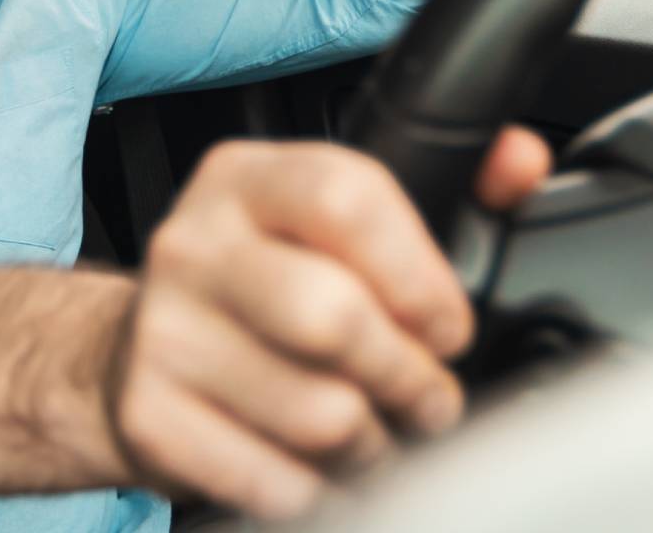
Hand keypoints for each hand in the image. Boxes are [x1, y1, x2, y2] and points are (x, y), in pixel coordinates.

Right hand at [107, 128, 549, 519]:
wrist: (131, 351)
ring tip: (372, 432)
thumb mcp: (327, 220)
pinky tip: (315, 465)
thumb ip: (443, 188)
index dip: (421, 277)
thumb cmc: (257, 284)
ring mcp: (162, 331)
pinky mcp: (149, 417)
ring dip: (373, 444)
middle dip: (409, 376)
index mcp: (244, 179)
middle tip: (426, 396)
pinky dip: (315, 489)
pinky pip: (274, 480)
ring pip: (319, 413)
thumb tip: (521, 163)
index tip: (444, 324)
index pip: (346, 199)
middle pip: (333, 316)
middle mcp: (193, 244)